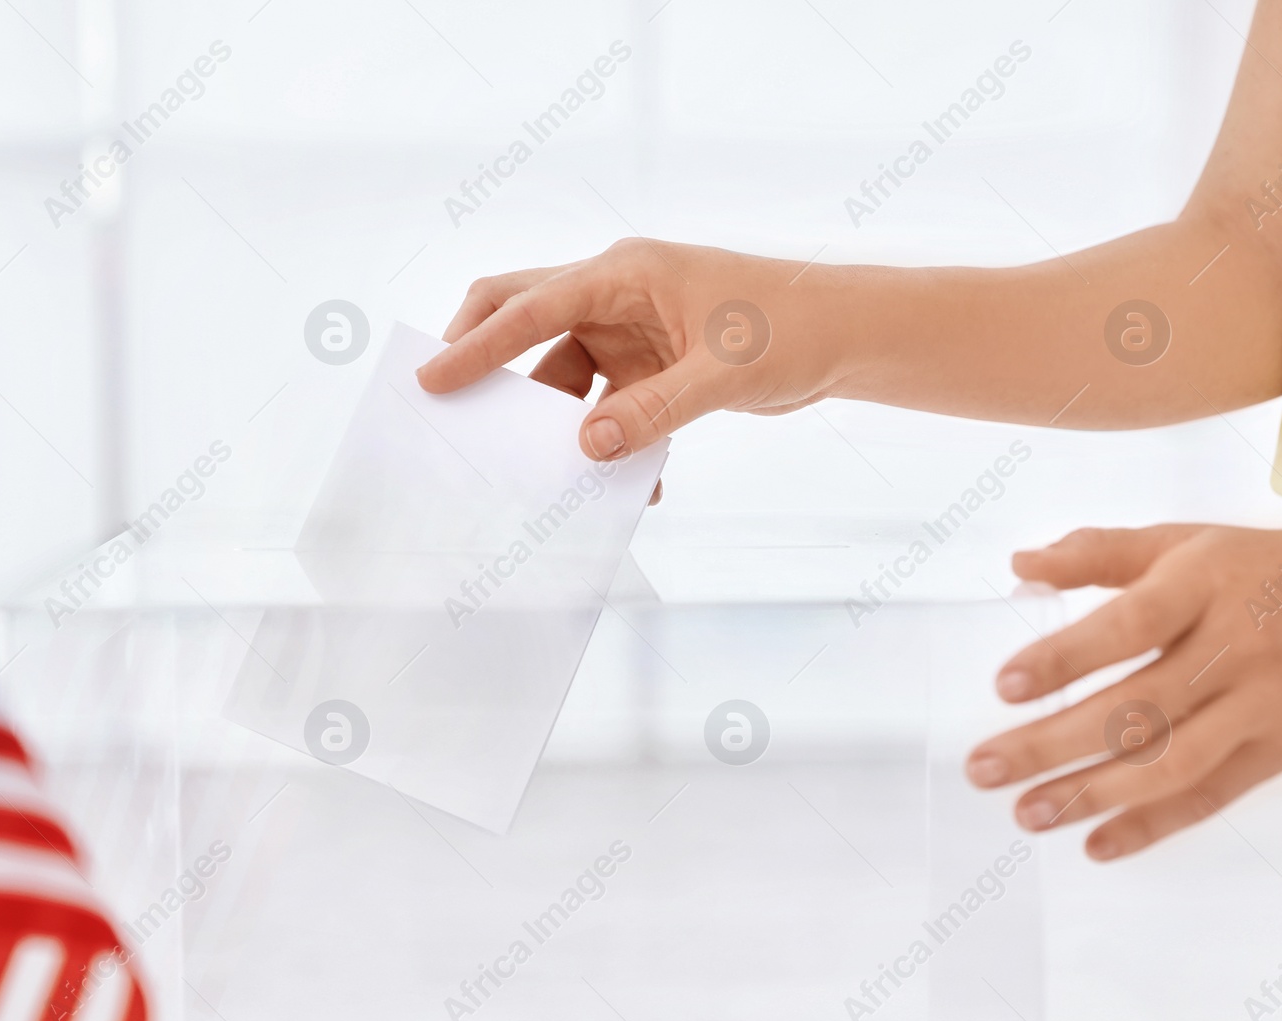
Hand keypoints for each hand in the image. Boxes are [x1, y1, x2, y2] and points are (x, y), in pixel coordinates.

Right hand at [417, 240, 840, 465]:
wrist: (848, 338)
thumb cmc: (795, 328)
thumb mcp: (724, 373)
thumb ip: (654, 411)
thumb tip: (588, 447)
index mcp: (627, 273)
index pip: (533, 306)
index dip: (477, 343)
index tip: (434, 378)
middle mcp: (619, 296)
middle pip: (527, 317)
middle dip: (487, 358)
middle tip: (448, 405)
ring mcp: (633, 332)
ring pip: (564, 375)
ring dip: (557, 424)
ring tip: (547, 472)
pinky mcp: (652, 367)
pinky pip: (608, 407)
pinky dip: (610, 442)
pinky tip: (633, 485)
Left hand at [966, 524, 1281, 859]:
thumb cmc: (1264, 571)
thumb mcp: (1188, 542)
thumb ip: (1101, 554)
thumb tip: (1021, 564)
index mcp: (1204, 587)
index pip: (1129, 627)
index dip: (1066, 658)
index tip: (1004, 686)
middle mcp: (1233, 650)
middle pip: (1137, 707)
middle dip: (1052, 744)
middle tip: (983, 769)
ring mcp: (1259, 707)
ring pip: (1171, 762)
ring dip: (1092, 794)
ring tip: (1026, 812)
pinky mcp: (1278, 752)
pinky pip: (1212, 796)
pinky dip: (1154, 826)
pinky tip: (1096, 844)